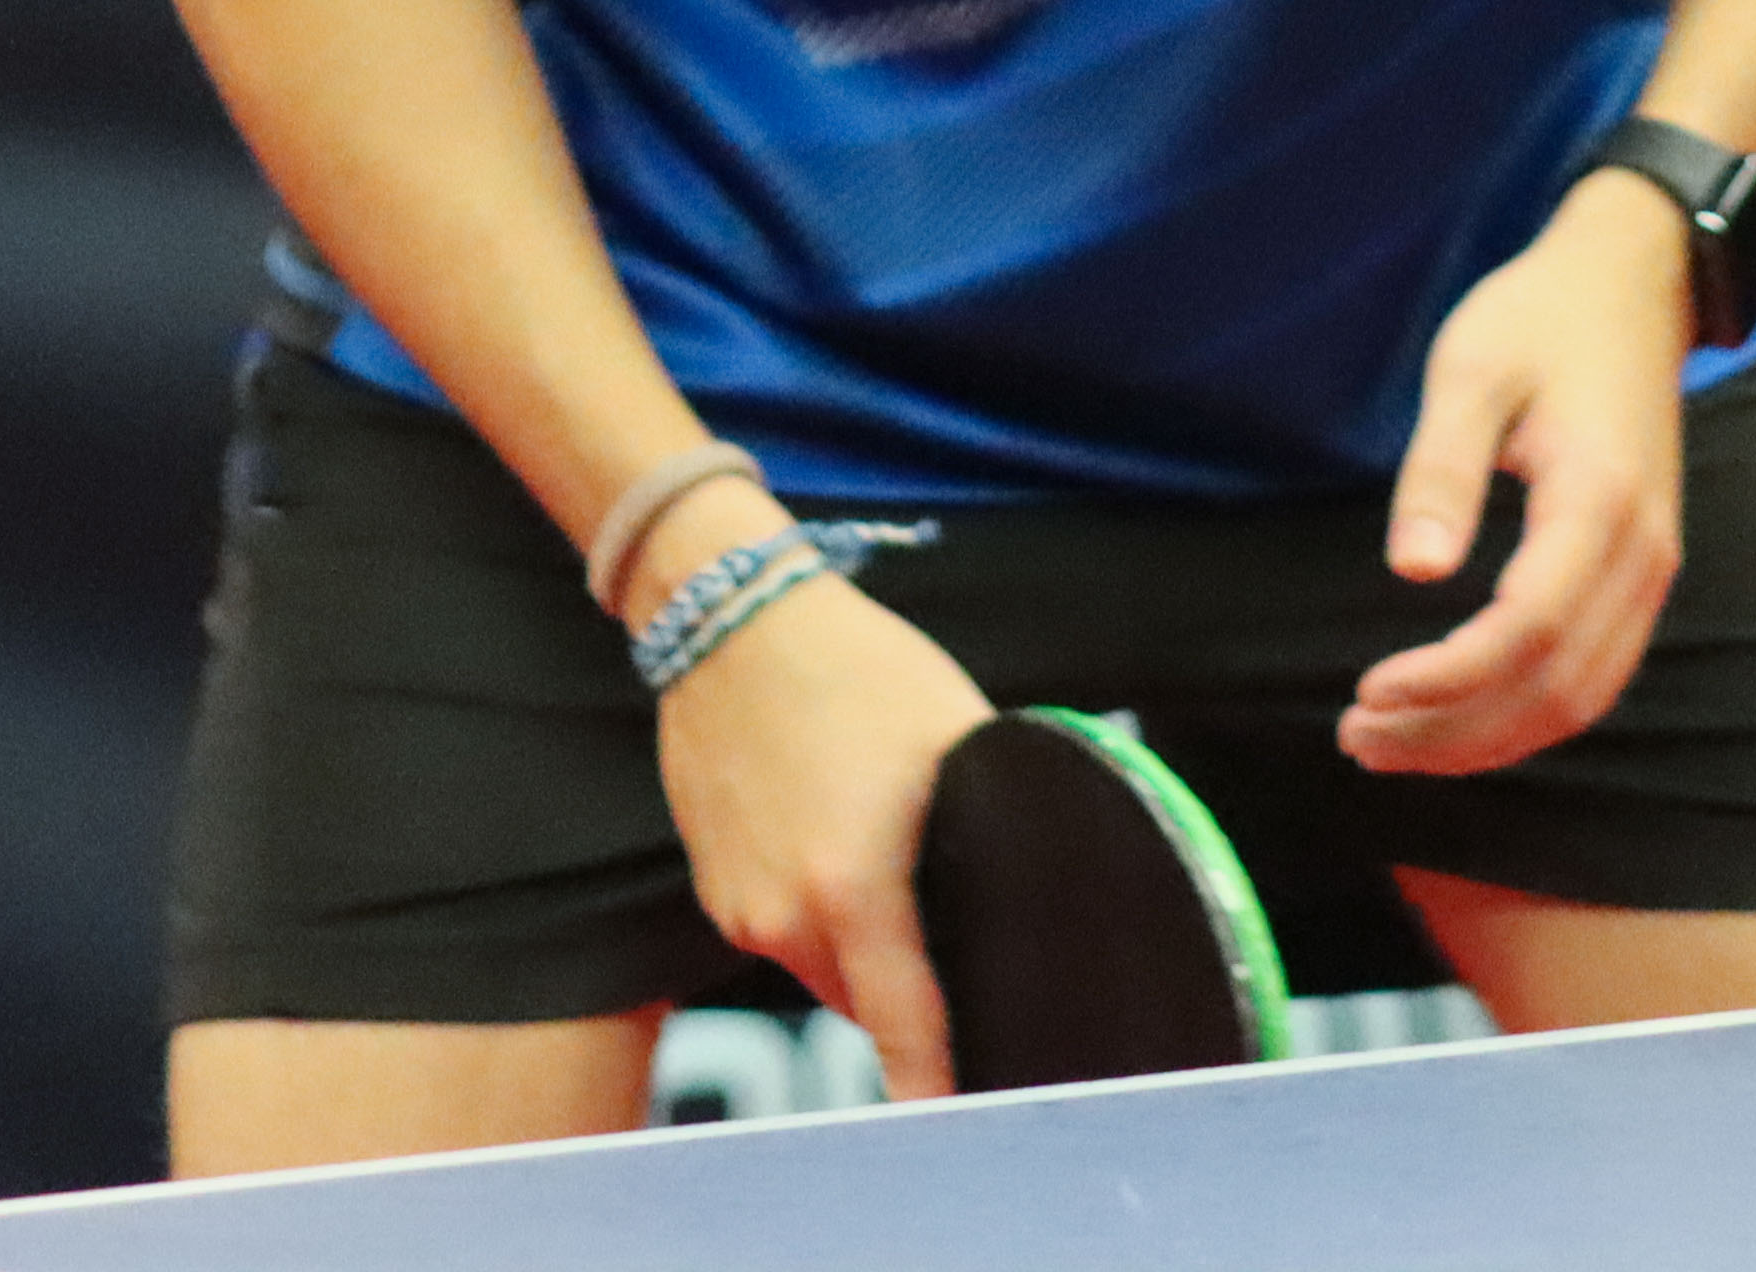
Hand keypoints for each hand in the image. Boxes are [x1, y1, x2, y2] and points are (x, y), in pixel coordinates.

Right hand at [649, 545, 994, 1104]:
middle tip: (942, 912)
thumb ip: (987, 831)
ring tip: (877, 844)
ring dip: (860, 940)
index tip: (969, 1138)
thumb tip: (1044, 893)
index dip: (941, 1094)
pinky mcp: (711, 888)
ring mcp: (739, 908)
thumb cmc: (854, 668)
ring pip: (825, 967)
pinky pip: (783, 931)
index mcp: (855, 889)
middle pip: (871, 1002)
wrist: (723, 617)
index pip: (908, 1033)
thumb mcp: (954, 739)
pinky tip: (827, 829)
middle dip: (910, 980)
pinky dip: (812, 908)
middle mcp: (788, 918)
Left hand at [1342, 176, 1694, 776]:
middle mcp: (1641, 552)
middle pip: (1555, 688)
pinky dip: (1524, 712)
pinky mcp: (1641, 573)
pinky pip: (1593, 674)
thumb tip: (1413, 573)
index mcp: (1597, 500)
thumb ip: (1441, 471)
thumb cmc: (1540, 319)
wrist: (1633, 285)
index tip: (1368, 694)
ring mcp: (1652, 569)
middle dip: (1454, 731)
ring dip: (1487, 737)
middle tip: (1357, 738)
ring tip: (1391, 743)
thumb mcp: (1471, 370)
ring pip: (1580, 698)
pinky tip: (1456, 714)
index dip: (1448, 680)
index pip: (1526, 630)